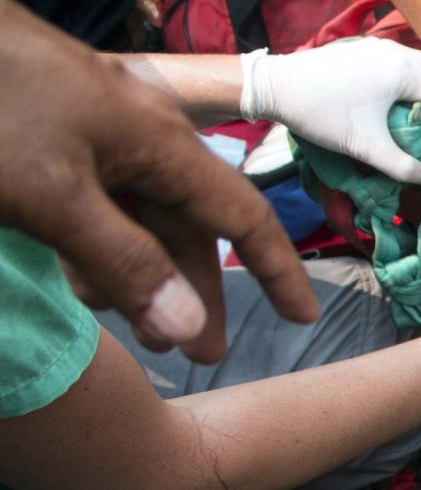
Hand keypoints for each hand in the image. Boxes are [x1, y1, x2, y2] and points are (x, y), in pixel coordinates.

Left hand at [0, 0, 316, 361]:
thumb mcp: (54, 197)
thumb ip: (124, 261)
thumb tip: (188, 326)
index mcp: (160, 142)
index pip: (241, 215)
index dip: (276, 269)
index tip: (303, 318)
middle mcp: (138, 135)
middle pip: (185, 225)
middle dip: (193, 293)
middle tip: (200, 357)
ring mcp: (90, 132)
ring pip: (135, 217)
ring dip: (140, 278)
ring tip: (135, 333)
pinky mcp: (48, 134)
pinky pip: (92, 202)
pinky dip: (96, 248)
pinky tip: (82, 281)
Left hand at [245, 38, 420, 182]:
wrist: (276, 86)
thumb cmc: (324, 115)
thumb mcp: (366, 147)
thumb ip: (401, 166)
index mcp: (404, 74)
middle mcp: (397, 53)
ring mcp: (379, 46)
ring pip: (418, 62)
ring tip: (417, 112)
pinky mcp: (363, 47)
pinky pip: (399, 59)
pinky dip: (406, 77)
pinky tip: (392, 97)